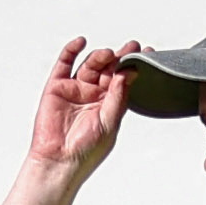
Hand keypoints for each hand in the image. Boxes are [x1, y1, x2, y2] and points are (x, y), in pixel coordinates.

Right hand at [23, 37, 139, 185]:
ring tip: (107, 55)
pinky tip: (81, 42)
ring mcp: (75, 89)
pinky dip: (71, 50)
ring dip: (100, 56)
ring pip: (90, 65)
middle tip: (132, 47)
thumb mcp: (110, 122)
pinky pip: (64, 64)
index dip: (135, 66)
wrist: (59, 162)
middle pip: (109, 69)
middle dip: (121, 57)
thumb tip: (128, 73)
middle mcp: (94, 94)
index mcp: (110, 104)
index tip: (149, 54)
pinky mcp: (57, 88)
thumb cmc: (86, 151)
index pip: (125, 79)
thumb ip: (118, 96)